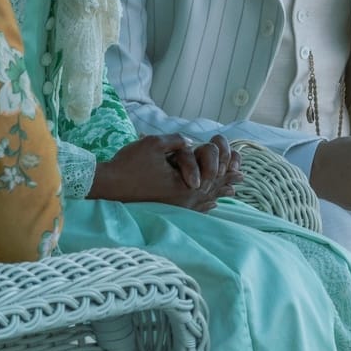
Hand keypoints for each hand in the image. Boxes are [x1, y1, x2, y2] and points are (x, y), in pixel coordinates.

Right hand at [90, 134, 239, 210]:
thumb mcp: (154, 144)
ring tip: (232, 191)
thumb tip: (191, 142)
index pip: (214, 174)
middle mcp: (185, 200)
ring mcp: (176, 208)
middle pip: (213, 189)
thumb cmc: (129, 164)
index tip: (240, 166)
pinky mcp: (167, 210)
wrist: (108, 186)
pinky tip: (212, 205)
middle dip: (227, 181)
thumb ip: (177, 140)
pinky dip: (205, 205)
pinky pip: (192, 209)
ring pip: (204, 201)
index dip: (227, 167)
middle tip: (242, 177)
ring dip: (219, 193)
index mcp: (186, 184)